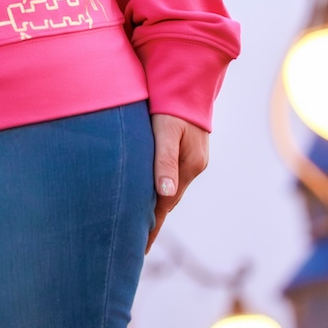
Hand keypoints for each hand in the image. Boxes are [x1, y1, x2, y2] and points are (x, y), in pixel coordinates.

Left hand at [146, 112, 209, 251]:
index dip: (152, 226)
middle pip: (168, 200)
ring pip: (168, 188)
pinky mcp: (184, 149)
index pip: (166, 205)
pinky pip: (168, 175)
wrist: (188, 79)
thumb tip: (165, 194)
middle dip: (152, 221)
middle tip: (134, 244)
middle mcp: (192, 166)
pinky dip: (157, 188)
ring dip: (154, 205)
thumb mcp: (167, 131)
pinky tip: (147, 192)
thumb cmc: (172, 104)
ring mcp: (190, 158)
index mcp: (188, 167)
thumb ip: (165, 160)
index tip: (140, 248)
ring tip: (138, 224)